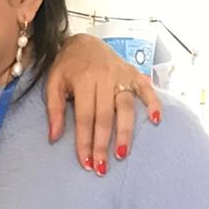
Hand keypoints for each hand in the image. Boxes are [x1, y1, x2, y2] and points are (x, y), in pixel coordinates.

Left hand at [44, 33, 160, 171]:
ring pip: (126, 107)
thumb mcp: (53, 84)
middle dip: (103, 144)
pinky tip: (156, 120)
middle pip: (105, 117)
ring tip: (122, 154)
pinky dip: (153, 103)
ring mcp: (122, 75)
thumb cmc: (66, 66)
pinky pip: (147, 89)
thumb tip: (54, 138)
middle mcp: (105, 77)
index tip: (85, 162)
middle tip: (101, 167)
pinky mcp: (134, 73)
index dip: (85, 141)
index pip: (85, 117)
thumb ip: (54, 110)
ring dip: (125, 132)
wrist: (83, 40)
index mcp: (83, 80)